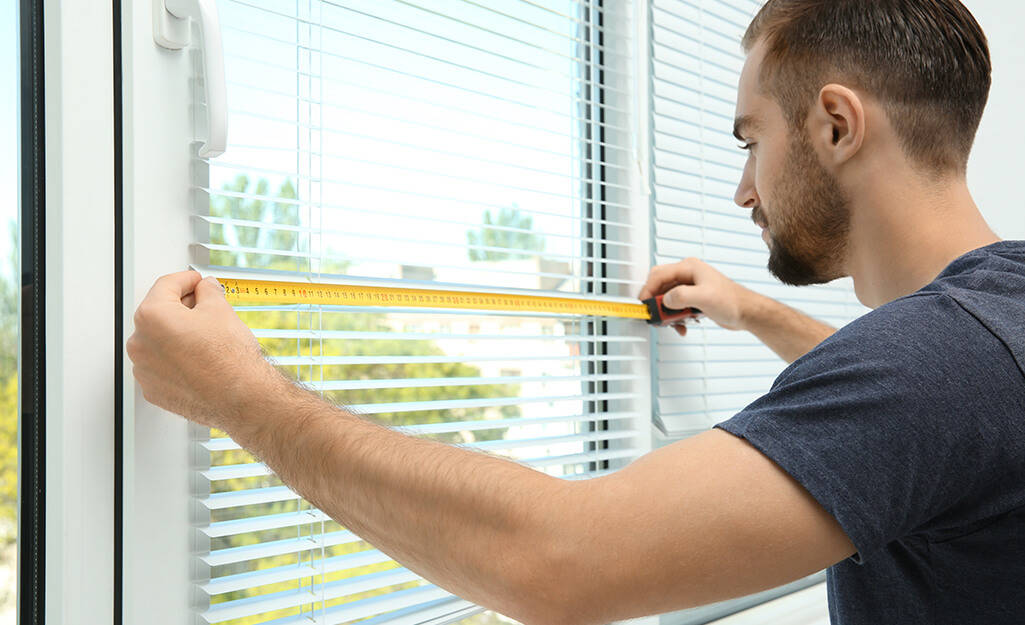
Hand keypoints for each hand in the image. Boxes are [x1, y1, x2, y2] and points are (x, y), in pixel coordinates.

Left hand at [126, 270, 276, 430]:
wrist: (242, 397)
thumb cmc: (230, 359)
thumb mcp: (221, 310)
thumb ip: (208, 292)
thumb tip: (206, 288)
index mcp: (152, 317)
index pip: (166, 286)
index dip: (186, 279)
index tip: (196, 281)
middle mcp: (140, 343)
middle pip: (159, 314)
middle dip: (182, 309)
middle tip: (205, 307)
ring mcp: (144, 370)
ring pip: (159, 342)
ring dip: (177, 335)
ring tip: (206, 339)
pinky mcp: (154, 390)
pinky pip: (161, 367)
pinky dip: (176, 360)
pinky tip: (199, 360)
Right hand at [638, 258, 754, 336]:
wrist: (746, 312)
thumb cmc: (732, 301)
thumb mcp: (703, 297)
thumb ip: (680, 296)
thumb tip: (666, 301)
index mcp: (689, 268)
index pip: (658, 275)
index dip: (648, 290)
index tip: (644, 304)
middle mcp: (688, 275)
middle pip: (660, 286)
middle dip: (657, 303)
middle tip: (657, 315)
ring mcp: (690, 287)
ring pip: (667, 299)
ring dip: (667, 313)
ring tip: (672, 323)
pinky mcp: (693, 299)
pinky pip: (676, 307)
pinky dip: (676, 318)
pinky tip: (682, 326)